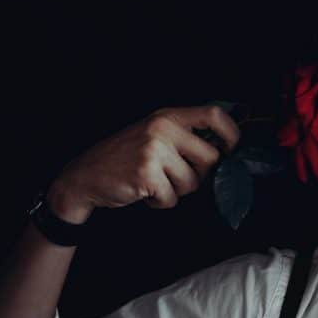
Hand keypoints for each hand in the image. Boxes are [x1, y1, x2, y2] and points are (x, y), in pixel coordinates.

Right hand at [50, 104, 241, 222]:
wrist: (85, 175)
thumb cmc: (126, 158)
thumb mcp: (154, 134)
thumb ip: (184, 137)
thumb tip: (225, 151)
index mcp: (168, 116)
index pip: (214, 115)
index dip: (232, 133)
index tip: (233, 149)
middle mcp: (163, 128)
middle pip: (212, 158)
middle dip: (200, 175)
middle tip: (176, 177)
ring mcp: (154, 150)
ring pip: (193, 183)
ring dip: (177, 191)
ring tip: (155, 182)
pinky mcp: (147, 173)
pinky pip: (173, 198)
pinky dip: (161, 202)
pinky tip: (144, 192)